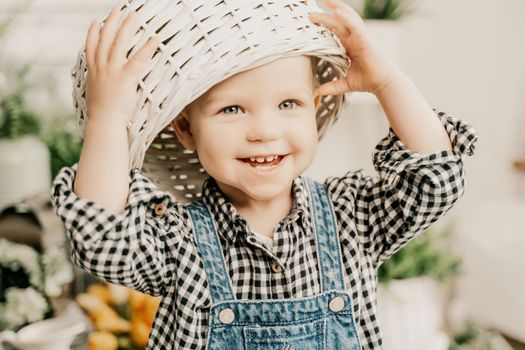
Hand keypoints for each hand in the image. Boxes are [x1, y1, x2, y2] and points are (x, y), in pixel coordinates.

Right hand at [85, 6, 159, 125]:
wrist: (104, 123)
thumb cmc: (102, 114)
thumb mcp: (96, 95)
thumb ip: (98, 85)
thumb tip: (99, 85)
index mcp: (93, 71)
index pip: (91, 46)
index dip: (93, 32)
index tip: (97, 21)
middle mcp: (101, 67)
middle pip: (105, 38)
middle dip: (112, 21)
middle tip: (118, 9)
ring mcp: (112, 70)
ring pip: (119, 42)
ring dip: (127, 26)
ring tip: (135, 15)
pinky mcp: (125, 77)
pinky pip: (138, 58)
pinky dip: (147, 47)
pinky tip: (155, 39)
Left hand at [309, 0, 402, 95]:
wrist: (383, 84)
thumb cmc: (368, 81)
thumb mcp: (345, 84)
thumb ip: (332, 86)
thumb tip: (317, 93)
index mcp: (350, 45)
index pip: (336, 31)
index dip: (325, 24)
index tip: (312, 21)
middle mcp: (355, 39)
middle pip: (340, 22)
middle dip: (327, 16)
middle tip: (311, 12)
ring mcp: (361, 38)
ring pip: (349, 19)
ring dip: (338, 9)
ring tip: (327, 2)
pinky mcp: (366, 40)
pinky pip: (356, 26)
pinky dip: (347, 18)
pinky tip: (337, 12)